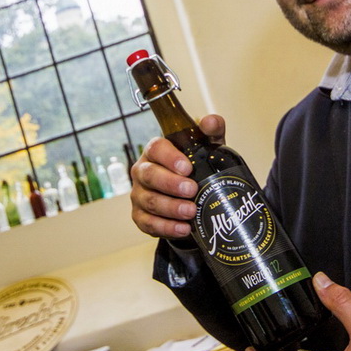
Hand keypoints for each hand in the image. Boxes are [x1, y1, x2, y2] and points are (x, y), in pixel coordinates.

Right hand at [129, 114, 224, 238]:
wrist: (190, 194)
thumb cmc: (195, 165)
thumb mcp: (206, 146)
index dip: (169, 158)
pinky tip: (184, 229)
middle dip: (170, 184)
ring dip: (171, 208)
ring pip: (149, 201)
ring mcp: (139, 195)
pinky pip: (148, 224)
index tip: (187, 167)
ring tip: (191, 212)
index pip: (156, 149)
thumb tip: (210, 122)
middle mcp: (143, 171)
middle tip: (192, 190)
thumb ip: (211, 130)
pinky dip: (166, 228)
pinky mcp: (141, 217)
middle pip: (149, 176)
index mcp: (155, 151)